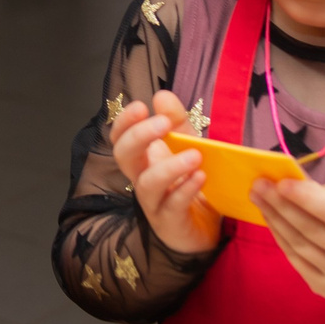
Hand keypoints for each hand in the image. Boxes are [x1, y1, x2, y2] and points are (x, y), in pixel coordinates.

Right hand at [108, 90, 217, 253]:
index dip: (124, 122)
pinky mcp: (171, 223)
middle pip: (123, 156)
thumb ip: (177, 122)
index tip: (141, 106)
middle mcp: (141, 179)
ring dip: (169, 166)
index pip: (120, 138)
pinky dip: (185, 189)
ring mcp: (154, 203)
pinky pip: (173, 205)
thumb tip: (161, 95)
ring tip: (195, 155)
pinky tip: (200, 176)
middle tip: (162, 123)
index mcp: (142, 160)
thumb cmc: (190, 184)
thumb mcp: (188, 146)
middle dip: (138, 136)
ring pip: (147, 183)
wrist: (204, 228)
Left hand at [251, 176, 324, 307]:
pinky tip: (271, 219)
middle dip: (281, 205)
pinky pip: (297, 260)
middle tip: (259, 185)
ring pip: (300, 246)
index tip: (281, 182)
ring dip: (275, 219)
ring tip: (259, 198)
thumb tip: (292, 183)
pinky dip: (280, 238)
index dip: (307, 199)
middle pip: (312, 230)